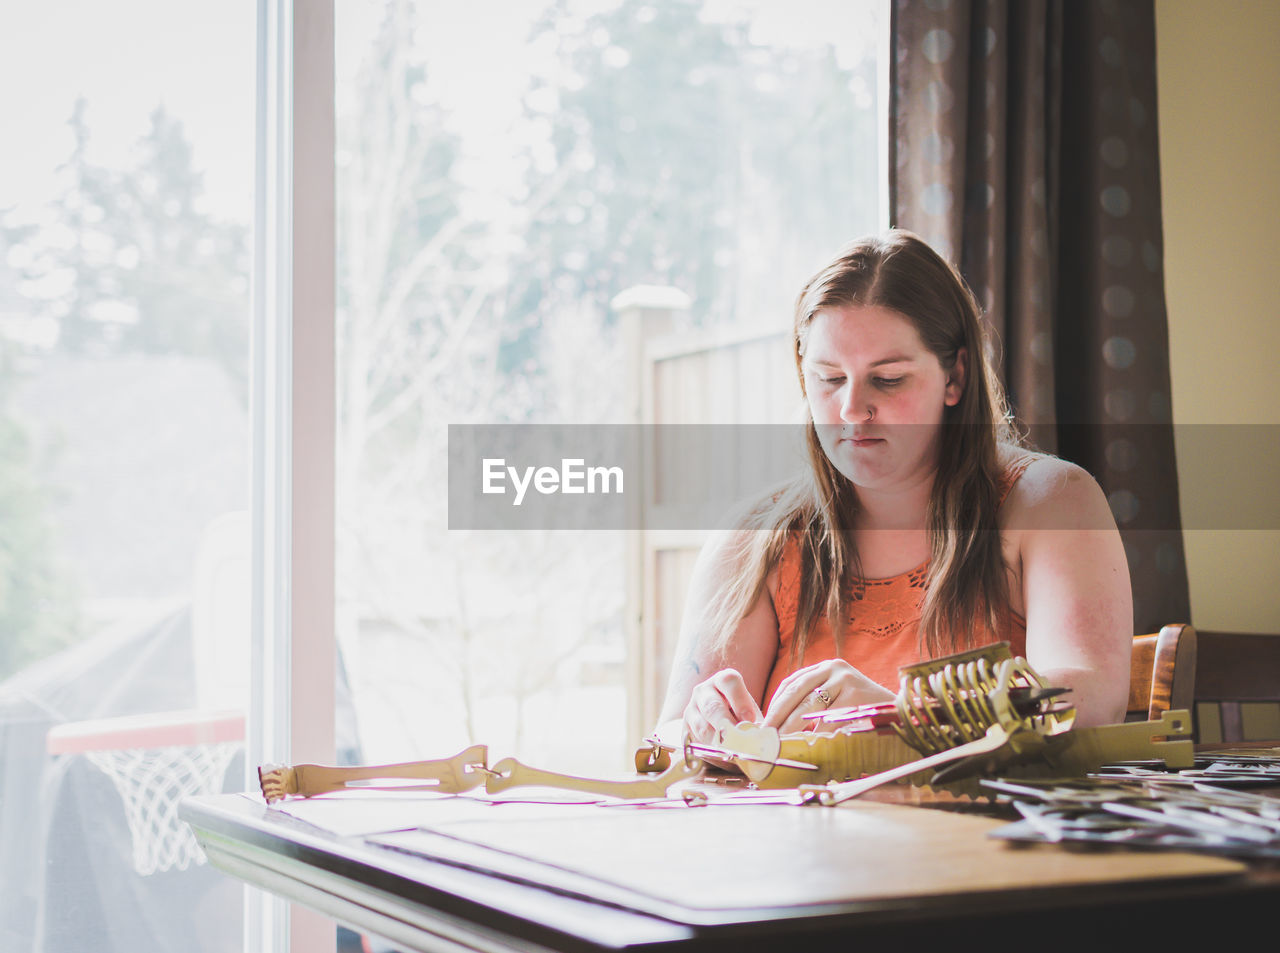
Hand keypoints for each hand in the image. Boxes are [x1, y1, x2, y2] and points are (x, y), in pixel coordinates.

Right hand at [682, 668, 764, 744]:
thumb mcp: (749, 711)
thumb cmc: (740, 714)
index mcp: (722, 681)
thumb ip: (755, 721)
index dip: (740, 700)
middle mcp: (703, 691)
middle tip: (739, 739)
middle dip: (727, 725)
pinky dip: (710, 751)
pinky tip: (722, 755)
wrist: (721, 721)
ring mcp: (691, 709)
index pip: (729, 681)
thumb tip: (760, 735)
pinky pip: (695, 741)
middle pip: (712, 706)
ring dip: (719, 742)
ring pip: (702, 727)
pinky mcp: (685, 728)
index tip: (750, 718)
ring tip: (734, 751)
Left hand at [762, 659, 893, 734]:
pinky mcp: (855, 695)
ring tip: (780, 742)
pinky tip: (807, 746)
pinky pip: (828, 720)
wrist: (902, 712)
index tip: (764, 723)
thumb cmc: (865, 710)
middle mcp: (833, 668)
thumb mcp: (838, 697)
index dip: (775, 703)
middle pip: (795, 692)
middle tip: (765, 735)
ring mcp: (845, 680)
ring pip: (809, 708)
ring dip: (791, 728)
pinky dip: (816, 735)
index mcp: (826, 667)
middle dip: (777, 716)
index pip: (791, 683)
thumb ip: (814, 703)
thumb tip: (779, 725)